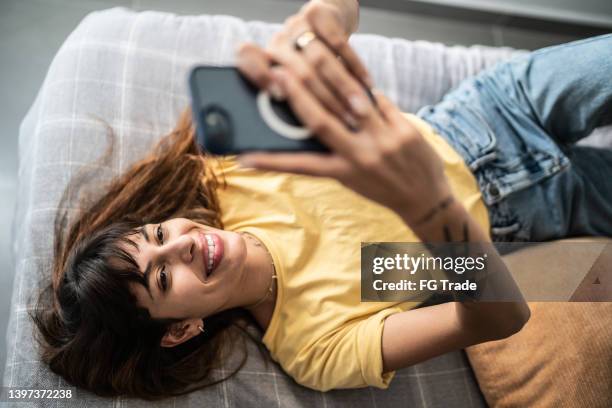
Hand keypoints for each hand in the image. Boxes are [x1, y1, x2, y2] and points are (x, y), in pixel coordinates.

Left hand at [236, 0, 372, 126]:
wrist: (325, 22)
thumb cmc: (309, 69)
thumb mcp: (293, 84)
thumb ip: (289, 107)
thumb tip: (295, 142)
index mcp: (262, 61)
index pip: (250, 62)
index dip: (261, 76)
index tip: (277, 96)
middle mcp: (276, 42)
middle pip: (297, 72)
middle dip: (324, 102)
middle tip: (344, 126)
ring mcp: (296, 26)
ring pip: (319, 59)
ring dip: (342, 88)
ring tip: (358, 112)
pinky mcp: (317, 13)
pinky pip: (338, 42)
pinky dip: (355, 66)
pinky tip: (368, 85)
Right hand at [238, 65, 453, 228]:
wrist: (426, 199)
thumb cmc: (382, 188)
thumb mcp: (353, 179)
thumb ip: (335, 153)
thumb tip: (314, 123)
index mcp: (343, 172)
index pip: (301, 165)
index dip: (270, 162)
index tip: (245, 157)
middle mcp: (361, 156)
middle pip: (322, 120)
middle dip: (299, 95)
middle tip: (280, 74)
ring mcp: (384, 141)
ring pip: (353, 101)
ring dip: (332, 75)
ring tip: (314, 56)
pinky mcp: (404, 129)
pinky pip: (380, 100)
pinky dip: (367, 88)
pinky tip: (355, 75)